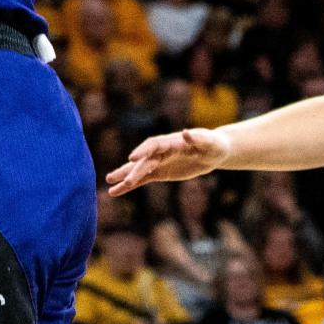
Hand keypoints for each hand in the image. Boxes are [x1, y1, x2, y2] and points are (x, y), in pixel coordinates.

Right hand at [106, 127, 232, 195]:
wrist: (213, 151)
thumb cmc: (213, 144)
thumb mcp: (209, 142)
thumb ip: (198, 139)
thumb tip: (186, 133)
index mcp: (171, 142)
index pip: (154, 145)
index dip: (143, 150)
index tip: (132, 158)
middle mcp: (161, 151)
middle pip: (144, 160)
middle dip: (131, 170)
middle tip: (117, 179)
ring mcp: (159, 162)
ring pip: (139, 169)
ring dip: (125, 176)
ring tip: (109, 184)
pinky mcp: (161, 172)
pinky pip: (143, 179)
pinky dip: (131, 185)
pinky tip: (118, 191)